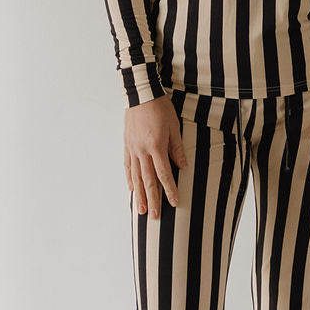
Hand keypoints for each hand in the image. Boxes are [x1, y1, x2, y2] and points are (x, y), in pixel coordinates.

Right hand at [124, 95, 186, 218]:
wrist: (141, 93)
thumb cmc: (160, 108)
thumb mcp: (174, 126)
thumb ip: (177, 148)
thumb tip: (183, 167)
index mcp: (156, 146)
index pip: (164, 174)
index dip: (170, 190)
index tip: (175, 203)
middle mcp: (142, 151)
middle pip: (148, 180)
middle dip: (153, 199)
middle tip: (155, 216)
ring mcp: (132, 149)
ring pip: (136, 176)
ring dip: (139, 194)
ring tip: (141, 210)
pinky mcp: (127, 145)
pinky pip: (128, 166)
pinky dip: (130, 179)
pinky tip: (132, 189)